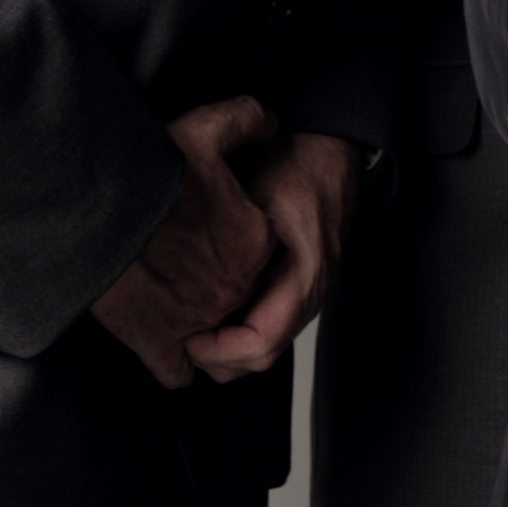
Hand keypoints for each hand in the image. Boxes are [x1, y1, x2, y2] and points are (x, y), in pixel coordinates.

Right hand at [92, 96, 278, 388]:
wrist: (97, 212)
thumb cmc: (149, 172)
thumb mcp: (204, 128)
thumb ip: (245, 119)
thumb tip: (270, 121)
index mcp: (253, 239)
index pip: (260, 245)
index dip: (236, 234)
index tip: (210, 223)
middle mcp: (234, 286)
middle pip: (239, 290)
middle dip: (218, 278)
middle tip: (184, 254)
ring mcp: (197, 319)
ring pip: (211, 330)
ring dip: (197, 320)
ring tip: (168, 294)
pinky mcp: (156, 341)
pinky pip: (176, 371)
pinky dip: (172, 361)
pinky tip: (159, 339)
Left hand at [186, 131, 358, 382]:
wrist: (328, 150)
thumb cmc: (297, 165)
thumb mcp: (257, 192)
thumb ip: (230, 229)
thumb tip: (186, 266)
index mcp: (303, 277)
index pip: (260, 343)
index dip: (219, 350)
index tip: (187, 337)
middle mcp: (308, 295)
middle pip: (261, 357)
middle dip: (218, 355)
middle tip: (179, 337)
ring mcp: (303, 293)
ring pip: (262, 344)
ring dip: (225, 343)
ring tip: (189, 324)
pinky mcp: (293, 286)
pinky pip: (264, 323)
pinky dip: (235, 326)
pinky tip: (208, 306)